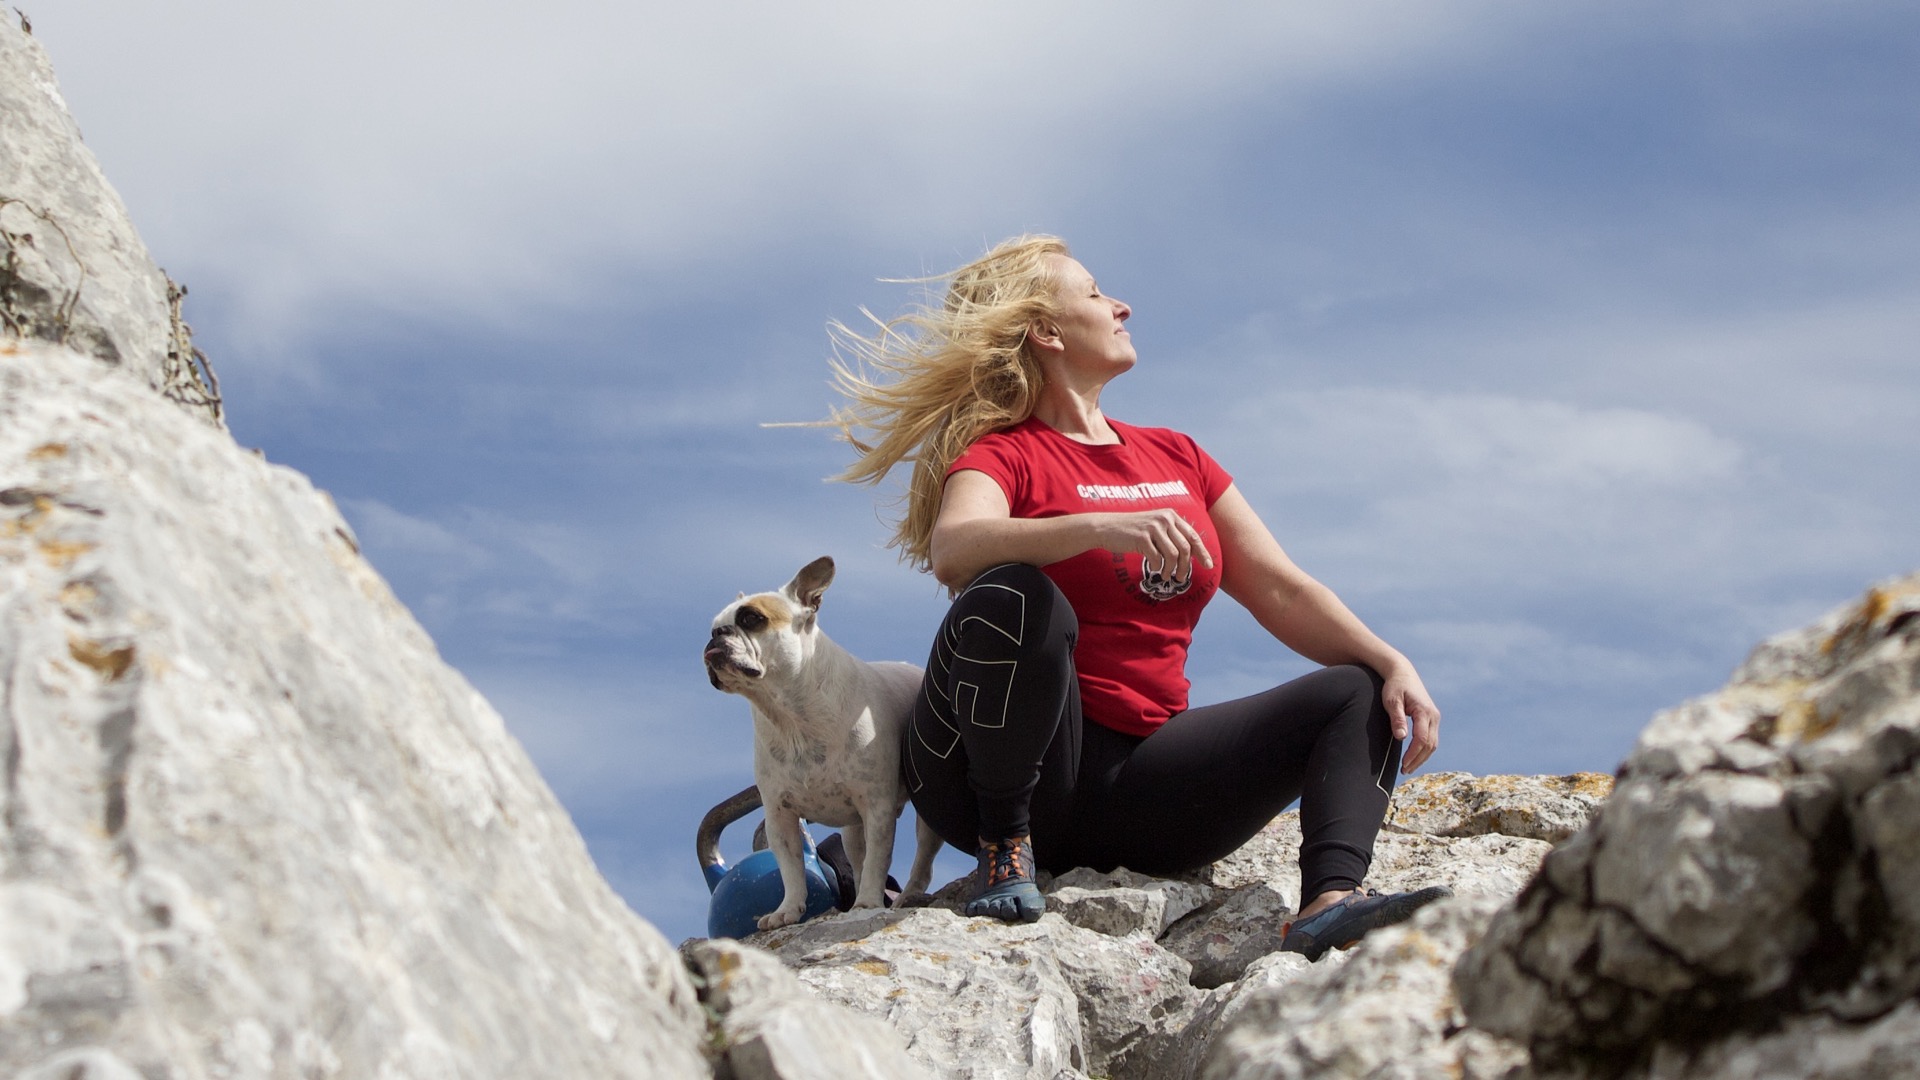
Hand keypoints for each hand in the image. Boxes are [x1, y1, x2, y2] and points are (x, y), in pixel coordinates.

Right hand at [1091, 509, 1213, 580]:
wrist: (1106, 527)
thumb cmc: (1132, 530)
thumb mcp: (1154, 527)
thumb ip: (1171, 536)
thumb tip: (1189, 556)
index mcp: (1170, 515)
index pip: (1192, 536)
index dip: (1202, 552)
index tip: (1209, 566)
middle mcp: (1164, 519)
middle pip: (1185, 548)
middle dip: (1185, 566)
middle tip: (1182, 578)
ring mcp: (1153, 527)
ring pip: (1173, 555)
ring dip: (1171, 569)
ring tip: (1165, 575)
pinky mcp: (1142, 537)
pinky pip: (1157, 558)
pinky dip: (1157, 567)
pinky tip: (1153, 568)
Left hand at [1382, 663, 1439, 773]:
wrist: (1402, 673)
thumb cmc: (1394, 686)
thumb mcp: (1391, 700)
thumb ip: (1397, 718)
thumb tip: (1401, 737)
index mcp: (1424, 711)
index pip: (1422, 738)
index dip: (1413, 754)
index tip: (1403, 765)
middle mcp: (1434, 716)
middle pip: (1430, 744)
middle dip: (1417, 759)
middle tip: (1404, 771)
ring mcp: (1435, 718)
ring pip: (1433, 744)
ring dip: (1422, 757)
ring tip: (1407, 768)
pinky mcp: (1432, 719)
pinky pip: (1431, 739)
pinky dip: (1424, 750)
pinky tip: (1413, 758)